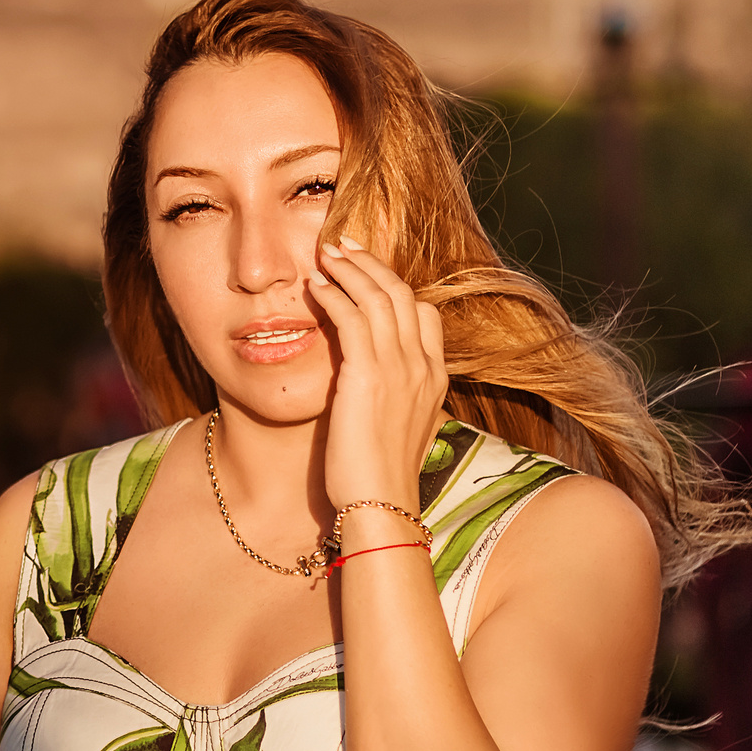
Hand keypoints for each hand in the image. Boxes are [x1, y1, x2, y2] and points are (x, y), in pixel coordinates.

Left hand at [306, 235, 447, 515]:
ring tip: (325, 253)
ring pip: (379, 298)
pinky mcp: (368, 376)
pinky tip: (316, 285)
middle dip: (371, 263)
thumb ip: (395, 396)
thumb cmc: (380, 476)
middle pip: (403, 295)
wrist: (381, 506)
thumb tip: (375, 384)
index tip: (368, 272)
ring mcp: (401, 369)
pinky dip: (335, 294)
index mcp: (435, 379)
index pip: (426, 315)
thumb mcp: (399, 428)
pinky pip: (353, 319)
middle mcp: (424, 367)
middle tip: (343, 244)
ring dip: (350, 269)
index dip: (396, 286)